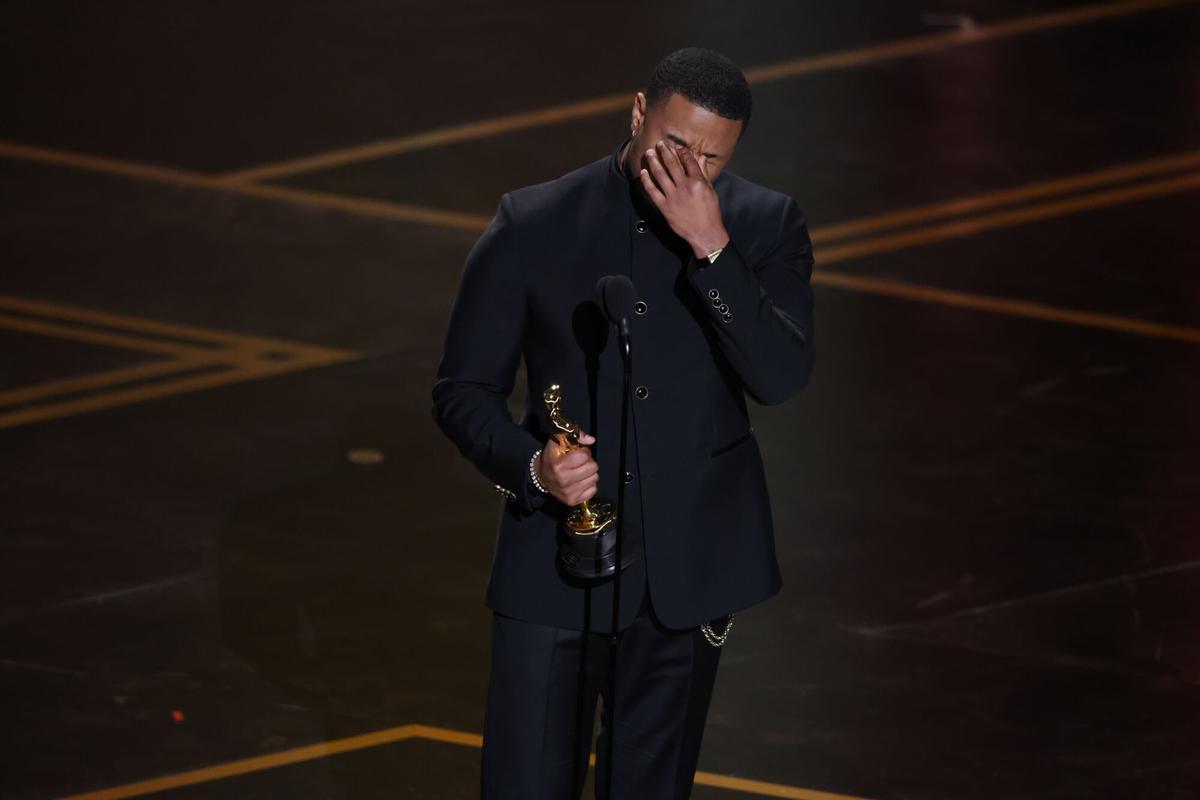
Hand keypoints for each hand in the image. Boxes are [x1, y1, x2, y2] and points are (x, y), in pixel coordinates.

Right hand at [536, 429, 598, 505]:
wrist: (542, 477)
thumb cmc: (552, 457)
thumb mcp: (558, 440)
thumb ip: (574, 434)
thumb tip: (591, 440)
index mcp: (559, 465)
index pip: (585, 456)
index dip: (583, 452)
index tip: (577, 453)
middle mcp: (563, 481)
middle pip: (593, 467)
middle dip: (588, 462)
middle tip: (579, 463)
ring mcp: (568, 493)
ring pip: (595, 478)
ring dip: (589, 473)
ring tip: (579, 471)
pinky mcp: (573, 501)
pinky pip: (593, 490)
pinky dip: (588, 485)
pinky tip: (579, 481)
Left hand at [639, 140, 729, 258]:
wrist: (705, 233)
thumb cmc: (710, 212)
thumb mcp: (710, 191)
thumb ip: (704, 173)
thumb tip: (702, 157)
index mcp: (697, 182)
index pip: (688, 161)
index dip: (682, 152)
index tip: (676, 146)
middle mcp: (684, 187)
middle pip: (672, 164)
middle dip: (664, 152)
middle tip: (659, 144)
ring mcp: (673, 197)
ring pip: (660, 175)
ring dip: (653, 162)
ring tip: (649, 153)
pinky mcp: (665, 207)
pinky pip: (652, 191)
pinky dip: (647, 181)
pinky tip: (643, 172)